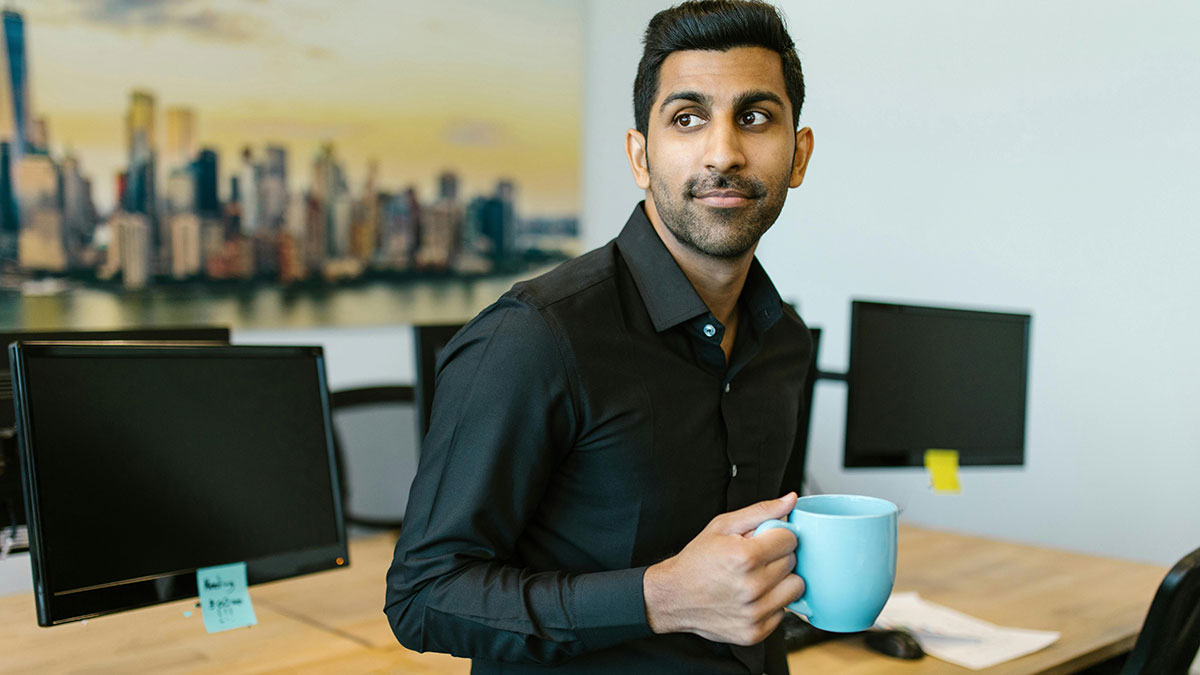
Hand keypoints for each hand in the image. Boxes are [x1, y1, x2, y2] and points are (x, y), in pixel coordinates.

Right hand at [642, 492, 805, 645]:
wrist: (674, 596)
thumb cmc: (697, 560)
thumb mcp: (723, 526)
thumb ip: (761, 511)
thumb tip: (791, 500)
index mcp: (744, 557)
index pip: (790, 539)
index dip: (777, 536)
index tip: (764, 540)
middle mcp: (752, 587)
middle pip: (793, 563)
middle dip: (778, 556)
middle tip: (756, 559)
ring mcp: (754, 613)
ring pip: (795, 589)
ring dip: (781, 581)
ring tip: (758, 578)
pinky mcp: (755, 633)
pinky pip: (783, 612)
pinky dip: (772, 602)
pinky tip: (753, 597)